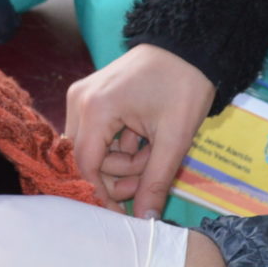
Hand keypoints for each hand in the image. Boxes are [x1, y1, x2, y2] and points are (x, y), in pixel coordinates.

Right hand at [65, 44, 213, 217]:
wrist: (188, 45)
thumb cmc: (183, 86)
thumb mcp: (173, 138)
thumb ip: (155, 182)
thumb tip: (145, 221)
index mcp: (95, 109)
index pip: (87, 166)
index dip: (103, 194)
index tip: (122, 214)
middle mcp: (79, 101)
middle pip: (86, 158)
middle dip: (118, 174)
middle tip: (150, 174)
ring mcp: (83, 96)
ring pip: (92, 148)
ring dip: (122, 160)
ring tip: (153, 150)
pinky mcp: (91, 96)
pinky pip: (97, 134)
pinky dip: (120, 145)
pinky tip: (145, 139)